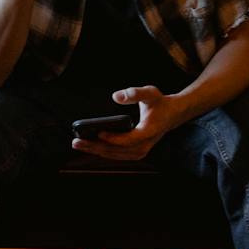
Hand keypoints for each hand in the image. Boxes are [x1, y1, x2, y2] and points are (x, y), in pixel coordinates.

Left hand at [71, 86, 191, 160]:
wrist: (171, 115)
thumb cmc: (159, 103)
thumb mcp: (151, 93)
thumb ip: (134, 93)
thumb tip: (116, 96)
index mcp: (149, 131)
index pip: (129, 139)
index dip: (114, 138)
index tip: (99, 132)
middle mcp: (144, 145)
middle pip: (118, 151)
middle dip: (96, 147)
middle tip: (77, 142)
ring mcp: (140, 151)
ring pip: (115, 155)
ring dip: (96, 151)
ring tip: (79, 144)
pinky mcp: (135, 152)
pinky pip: (116, 155)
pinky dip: (102, 151)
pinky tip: (89, 146)